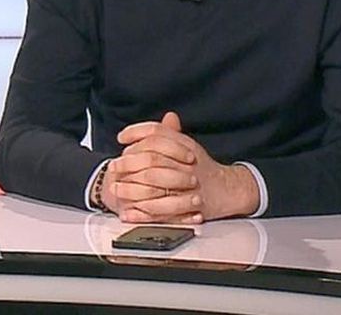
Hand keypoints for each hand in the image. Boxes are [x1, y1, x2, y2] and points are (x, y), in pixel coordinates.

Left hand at [106, 112, 259, 222]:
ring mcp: (187, 186)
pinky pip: (161, 211)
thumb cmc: (202, 167)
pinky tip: (128, 213)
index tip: (120, 139)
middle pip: (151, 159)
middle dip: (128, 164)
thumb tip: (140, 128)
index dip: (136, 133)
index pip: (156, 133)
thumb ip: (165, 133)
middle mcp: (186, 164)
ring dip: (131, 190)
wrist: (227, 189)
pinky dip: (142, 214)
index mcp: (184, 146)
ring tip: (116, 191)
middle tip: (113, 167)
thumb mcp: (184, 145)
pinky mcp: (188, 207)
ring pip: (154, 186)